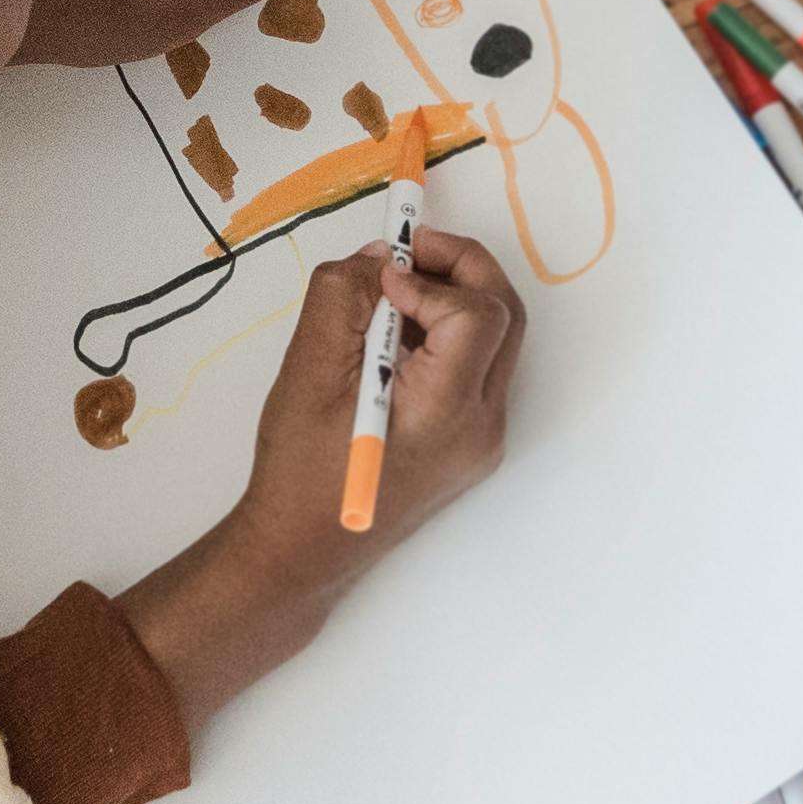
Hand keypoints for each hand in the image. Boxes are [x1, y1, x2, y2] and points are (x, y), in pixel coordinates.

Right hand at [116, 222, 527, 731]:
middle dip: (459, 268)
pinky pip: (476, 367)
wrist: (302, 551)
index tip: (381, 279)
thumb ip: (342, 298)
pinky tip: (396, 333)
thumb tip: (380, 258)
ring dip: (453, 298)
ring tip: (392, 292)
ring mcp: (482, 438)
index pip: (477, 314)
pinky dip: (446, 333)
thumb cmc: (298, 470)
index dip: (432, 278)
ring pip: (497, 339)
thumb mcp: (308, 369)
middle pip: (504, 316)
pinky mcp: (470, 443)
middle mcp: (481, 426)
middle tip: (405, 252)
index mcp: (446, 412)